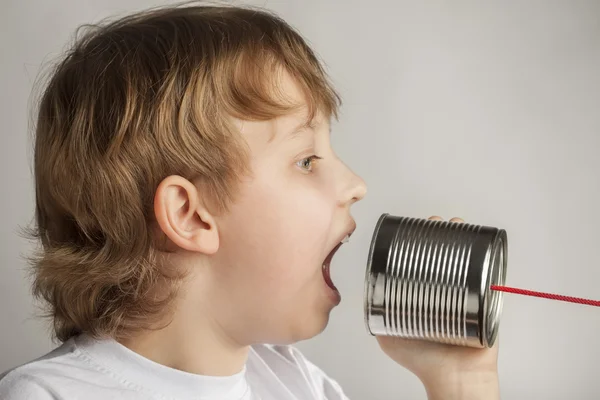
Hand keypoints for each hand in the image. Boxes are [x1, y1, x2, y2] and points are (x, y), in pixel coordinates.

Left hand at [376, 216, 499, 399]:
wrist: (453, 378)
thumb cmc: (424, 361)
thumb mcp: (390, 334)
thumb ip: (374, 315)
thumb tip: (363, 294)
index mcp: (427, 293)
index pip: (424, 260)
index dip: (421, 240)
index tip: (417, 227)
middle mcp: (448, 290)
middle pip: (447, 253)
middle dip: (442, 233)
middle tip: (435, 224)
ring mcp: (469, 293)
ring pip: (468, 257)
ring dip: (464, 237)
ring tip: (456, 226)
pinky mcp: (487, 300)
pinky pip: (491, 273)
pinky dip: (488, 254)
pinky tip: (481, 240)